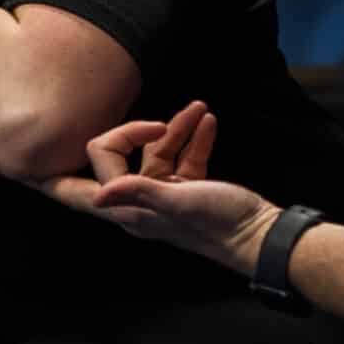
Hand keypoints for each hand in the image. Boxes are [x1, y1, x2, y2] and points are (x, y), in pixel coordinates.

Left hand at [34, 101, 280, 274]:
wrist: (259, 235)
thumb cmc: (220, 223)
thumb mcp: (180, 202)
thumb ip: (139, 192)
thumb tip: (97, 197)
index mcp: (129, 211)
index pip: (85, 186)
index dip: (84, 164)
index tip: (111, 138)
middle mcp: (140, 203)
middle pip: (120, 159)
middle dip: (137, 131)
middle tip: (163, 121)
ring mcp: (165, 195)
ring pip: (157, 154)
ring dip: (177, 129)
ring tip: (199, 108)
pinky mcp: (189, 189)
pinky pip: (183, 158)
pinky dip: (195, 140)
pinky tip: (208, 123)